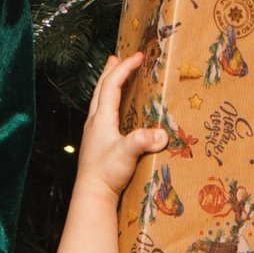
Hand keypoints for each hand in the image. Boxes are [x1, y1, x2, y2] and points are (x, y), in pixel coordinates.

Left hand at [50, 51, 171, 252]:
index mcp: (101, 119)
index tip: (138, 56)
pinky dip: (108, 103)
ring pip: (99, 101)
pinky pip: (101, 114)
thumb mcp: (126, 155)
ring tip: (113, 77)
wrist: (92, 196)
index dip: (124, 69)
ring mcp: (94, 133)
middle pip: (101, 89)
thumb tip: (161, 133)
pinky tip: (114, 112)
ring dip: (107, 86)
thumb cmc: (107, 174)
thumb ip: (142, 142)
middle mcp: (95, 122)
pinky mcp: (96, 144)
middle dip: (111, 71)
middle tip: (117, 57)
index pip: (112, 86)